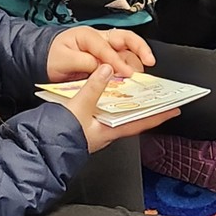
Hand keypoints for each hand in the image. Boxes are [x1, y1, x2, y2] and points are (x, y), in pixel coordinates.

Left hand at [46, 26, 156, 82]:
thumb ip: (83, 62)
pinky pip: (122, 61)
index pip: (107, 48)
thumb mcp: (63, 60)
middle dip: (140, 49)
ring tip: (141, 75)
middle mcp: (100, 39)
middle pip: (126, 39)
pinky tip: (133, 79)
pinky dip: (131, 68)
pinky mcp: (106, 60)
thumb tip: (102, 67)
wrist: (44, 59)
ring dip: (136, 61)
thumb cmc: (52, 56)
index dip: (117, 61)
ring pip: (127, 51)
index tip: (126, 73)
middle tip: (149, 61)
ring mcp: (104, 49)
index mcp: (88, 35)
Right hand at [58, 64, 180, 151]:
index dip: (159, 115)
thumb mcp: (78, 107)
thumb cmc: (60, 134)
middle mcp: (106, 130)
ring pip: (116, 112)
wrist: (40, 145)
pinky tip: (103, 89)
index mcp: (110, 130)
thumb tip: (107, 69)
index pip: (141, 121)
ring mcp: (95, 128)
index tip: (175, 108)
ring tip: (132, 86)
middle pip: (130, 115)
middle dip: (143, 103)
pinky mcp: (85, 123)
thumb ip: (93, 87)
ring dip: (124, 100)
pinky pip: (102, 109)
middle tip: (155, 92)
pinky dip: (106, 99)